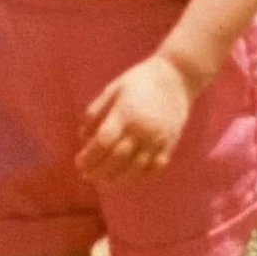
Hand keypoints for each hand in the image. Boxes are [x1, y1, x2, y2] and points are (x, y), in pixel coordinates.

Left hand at [75, 54, 194, 183]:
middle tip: (86, 175)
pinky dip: (141, 176)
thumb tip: (82, 137)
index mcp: (125, 114)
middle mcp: (142, 130)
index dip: (88, 157)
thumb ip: (95, 112)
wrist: (177, 75)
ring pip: (135, 168)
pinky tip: (129, 177)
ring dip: (117, 179)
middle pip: (116, 160)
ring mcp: (158, 138)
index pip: (102, 143)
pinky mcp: (170, 143)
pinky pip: (155, 166)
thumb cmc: (140, 79)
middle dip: (98, 171)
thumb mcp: (112, 89)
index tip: (78, 163)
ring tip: (104, 181)